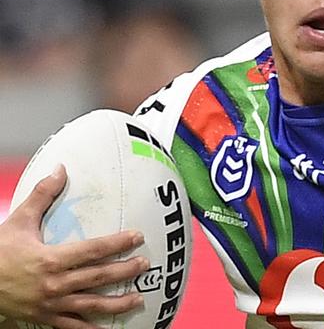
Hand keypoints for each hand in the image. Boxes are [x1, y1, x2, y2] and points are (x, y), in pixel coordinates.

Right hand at [0, 165, 148, 328]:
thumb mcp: (19, 220)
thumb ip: (43, 195)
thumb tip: (60, 169)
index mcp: (51, 259)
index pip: (92, 250)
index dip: (117, 243)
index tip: (137, 237)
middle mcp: (54, 284)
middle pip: (97, 277)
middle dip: (124, 271)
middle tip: (144, 264)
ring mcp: (51, 304)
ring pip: (90, 305)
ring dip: (117, 304)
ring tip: (138, 299)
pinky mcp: (45, 318)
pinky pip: (72, 328)